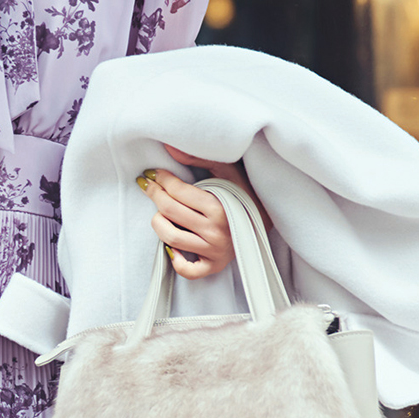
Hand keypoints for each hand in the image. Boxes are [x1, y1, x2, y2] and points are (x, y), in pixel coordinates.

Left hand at [138, 147, 254, 278]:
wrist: (269, 221)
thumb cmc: (245, 194)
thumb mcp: (228, 171)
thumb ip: (199, 157)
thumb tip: (169, 147)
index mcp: (219, 207)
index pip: (177, 191)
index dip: (161, 179)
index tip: (155, 173)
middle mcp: (215, 231)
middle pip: (169, 211)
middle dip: (154, 194)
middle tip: (149, 185)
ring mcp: (214, 251)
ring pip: (170, 238)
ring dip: (158, 222)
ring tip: (161, 212)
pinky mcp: (214, 266)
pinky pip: (186, 270)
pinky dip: (175, 259)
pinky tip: (173, 246)